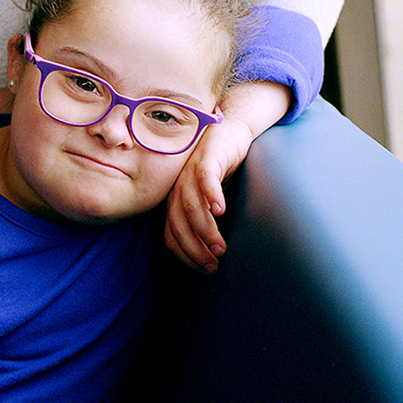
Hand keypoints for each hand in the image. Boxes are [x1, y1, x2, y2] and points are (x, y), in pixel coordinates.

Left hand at [164, 116, 255, 272]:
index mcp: (175, 201)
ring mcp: (190, 172)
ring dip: (205, 229)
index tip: (203, 270)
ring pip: (191, 205)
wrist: (230, 132)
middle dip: (195, 249)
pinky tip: (221, 210)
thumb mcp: (208, 199)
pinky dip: (211, 195)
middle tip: (213, 265)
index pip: (171, 234)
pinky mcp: (207, 157)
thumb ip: (204, 220)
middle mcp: (178, 188)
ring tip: (220, 247)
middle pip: (179, 224)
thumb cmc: (219, 169)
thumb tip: (211, 255)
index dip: (185, 255)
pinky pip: (205, 178)